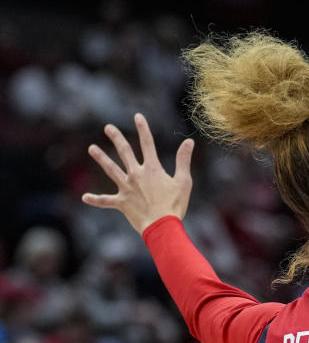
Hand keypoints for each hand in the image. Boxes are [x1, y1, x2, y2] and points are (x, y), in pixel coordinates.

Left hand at [82, 113, 194, 233]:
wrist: (162, 226)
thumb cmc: (175, 205)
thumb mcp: (184, 181)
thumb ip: (183, 160)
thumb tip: (189, 142)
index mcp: (152, 169)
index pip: (147, 144)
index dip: (143, 128)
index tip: (137, 116)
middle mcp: (136, 175)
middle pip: (124, 152)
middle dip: (116, 138)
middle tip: (108, 127)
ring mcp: (127, 188)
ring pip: (111, 170)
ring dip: (101, 158)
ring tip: (91, 148)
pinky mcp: (121, 203)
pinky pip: (105, 201)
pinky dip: (95, 200)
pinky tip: (85, 197)